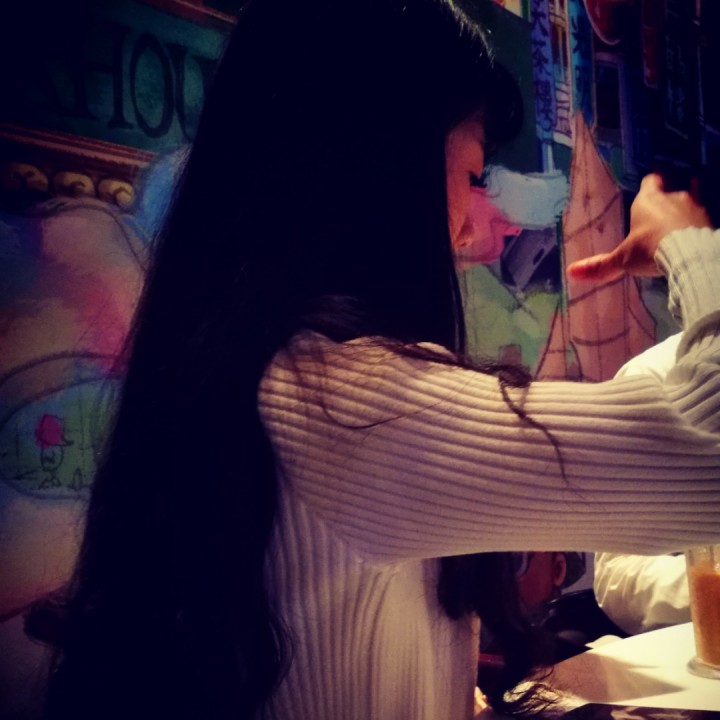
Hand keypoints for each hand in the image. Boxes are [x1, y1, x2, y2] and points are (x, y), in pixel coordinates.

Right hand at [567, 173, 711, 281]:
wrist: (689, 254)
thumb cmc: (650, 249)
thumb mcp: (622, 259)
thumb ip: (600, 265)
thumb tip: (571, 272)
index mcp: (649, 200)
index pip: (651, 181)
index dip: (650, 185)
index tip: (649, 190)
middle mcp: (674, 197)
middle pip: (674, 190)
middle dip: (670, 201)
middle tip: (665, 214)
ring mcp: (696, 207)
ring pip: (692, 204)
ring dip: (687, 214)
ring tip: (682, 229)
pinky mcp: (711, 221)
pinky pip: (704, 221)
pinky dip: (699, 227)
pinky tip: (696, 238)